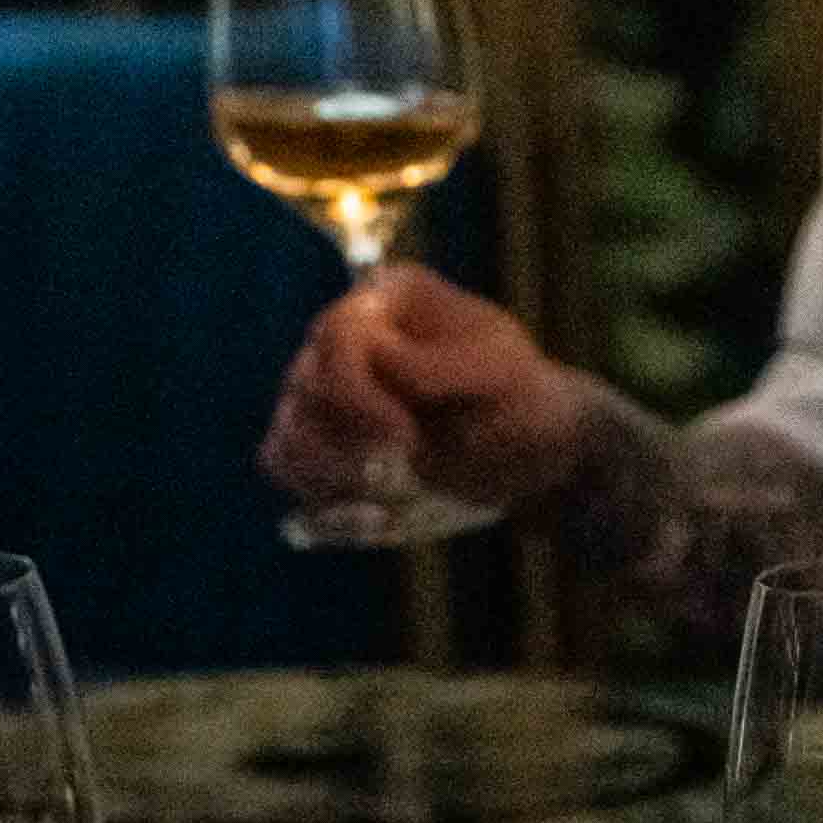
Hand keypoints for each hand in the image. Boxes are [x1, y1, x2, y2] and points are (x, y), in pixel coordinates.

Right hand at [261, 267, 600, 512]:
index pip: (334, 339)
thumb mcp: (500, 374)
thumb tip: (374, 353)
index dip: (358, 396)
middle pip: (301, 391)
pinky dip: (325, 508)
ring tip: (386, 500)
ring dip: (330, 480)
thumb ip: (437, 364)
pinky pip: (294, 480)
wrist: (537, 456)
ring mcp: (331, 400)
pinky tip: (375, 519)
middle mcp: (345, 343)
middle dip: (347, 444)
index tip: (407, 439)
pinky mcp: (332, 454)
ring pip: (285, 441)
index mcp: (385, 303)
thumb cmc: (525, 401)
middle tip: (404, 469)